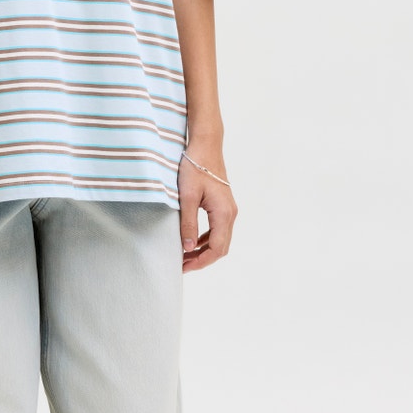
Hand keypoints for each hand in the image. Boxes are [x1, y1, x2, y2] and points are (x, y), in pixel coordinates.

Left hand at [179, 140, 236, 271]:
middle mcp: (230, 213)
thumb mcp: (187, 197)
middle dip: (202, 259)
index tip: (183, 267)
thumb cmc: (195, 167)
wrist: (205, 146)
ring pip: (220, 239)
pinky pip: (217, 229)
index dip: (201, 262)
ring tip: (184, 256)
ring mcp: (228, 209)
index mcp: (223, 213)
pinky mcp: (223, 205)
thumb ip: (188, 224)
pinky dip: (205, 239)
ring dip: (203, 250)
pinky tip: (191, 242)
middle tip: (181, 265)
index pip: (216, 248)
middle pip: (220, 247)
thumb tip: (187, 248)